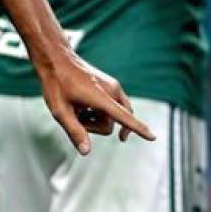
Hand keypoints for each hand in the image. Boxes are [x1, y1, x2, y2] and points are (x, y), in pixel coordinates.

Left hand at [39, 50, 154, 154]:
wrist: (57, 59)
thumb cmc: (56, 84)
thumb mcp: (60, 111)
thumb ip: (75, 132)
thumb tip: (86, 152)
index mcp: (101, 97)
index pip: (123, 117)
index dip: (138, 129)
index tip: (154, 137)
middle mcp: (113, 90)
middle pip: (111, 124)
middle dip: (94, 127)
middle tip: (75, 117)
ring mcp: (113, 86)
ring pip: (112, 116)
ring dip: (96, 119)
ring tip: (77, 108)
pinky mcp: (111, 85)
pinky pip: (112, 107)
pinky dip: (99, 111)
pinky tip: (82, 104)